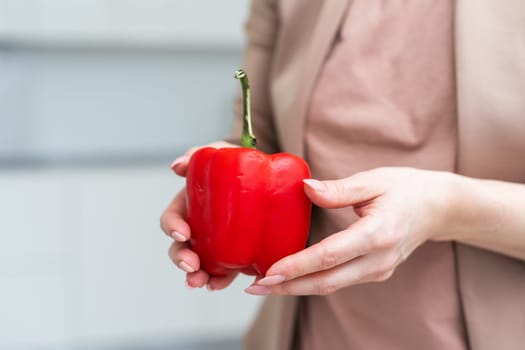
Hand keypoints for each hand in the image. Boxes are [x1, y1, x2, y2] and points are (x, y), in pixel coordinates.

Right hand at [161, 141, 238, 289]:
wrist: (270, 177)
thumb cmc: (239, 163)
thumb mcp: (221, 150)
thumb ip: (199, 153)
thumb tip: (176, 166)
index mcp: (190, 206)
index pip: (172, 220)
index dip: (172, 228)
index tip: (182, 234)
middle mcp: (199, 228)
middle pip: (181, 248)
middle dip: (181, 260)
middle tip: (191, 266)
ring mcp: (215, 244)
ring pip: (200, 265)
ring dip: (198, 276)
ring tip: (204, 283)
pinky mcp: (235, 253)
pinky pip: (226, 271)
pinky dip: (221, 280)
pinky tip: (221, 284)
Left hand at [245, 167, 453, 295]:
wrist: (439, 208)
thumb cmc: (407, 189)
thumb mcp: (374, 180)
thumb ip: (338, 189)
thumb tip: (305, 189)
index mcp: (378, 234)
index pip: (329, 256)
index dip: (296, 266)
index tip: (268, 273)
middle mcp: (379, 260)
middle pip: (326, 281)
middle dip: (288, 287)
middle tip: (254, 287)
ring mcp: (379, 271)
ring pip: (331, 286)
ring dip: (297, 287)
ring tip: (265, 285)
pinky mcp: (376, 273)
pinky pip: (339, 281)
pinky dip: (313, 281)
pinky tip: (292, 277)